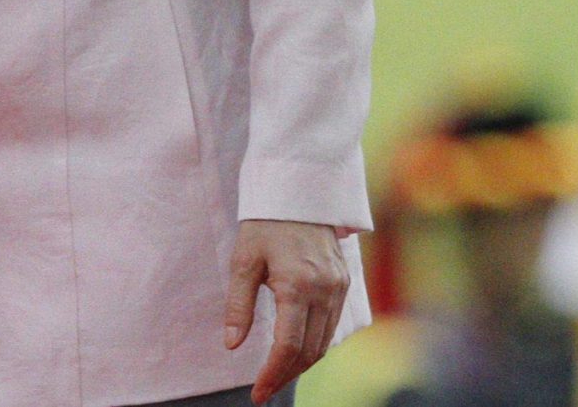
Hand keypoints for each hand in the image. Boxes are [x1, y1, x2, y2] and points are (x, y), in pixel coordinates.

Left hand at [224, 217, 348, 402]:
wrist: (300, 191)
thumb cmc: (266, 223)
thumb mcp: (244, 260)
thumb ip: (239, 305)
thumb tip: (232, 344)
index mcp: (298, 283)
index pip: (288, 345)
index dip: (273, 374)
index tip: (258, 393)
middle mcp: (324, 288)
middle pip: (309, 350)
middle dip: (286, 375)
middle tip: (264, 389)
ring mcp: (338, 286)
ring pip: (324, 342)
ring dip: (301, 363)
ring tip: (277, 374)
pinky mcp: (344, 282)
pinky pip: (332, 325)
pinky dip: (315, 344)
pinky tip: (297, 350)